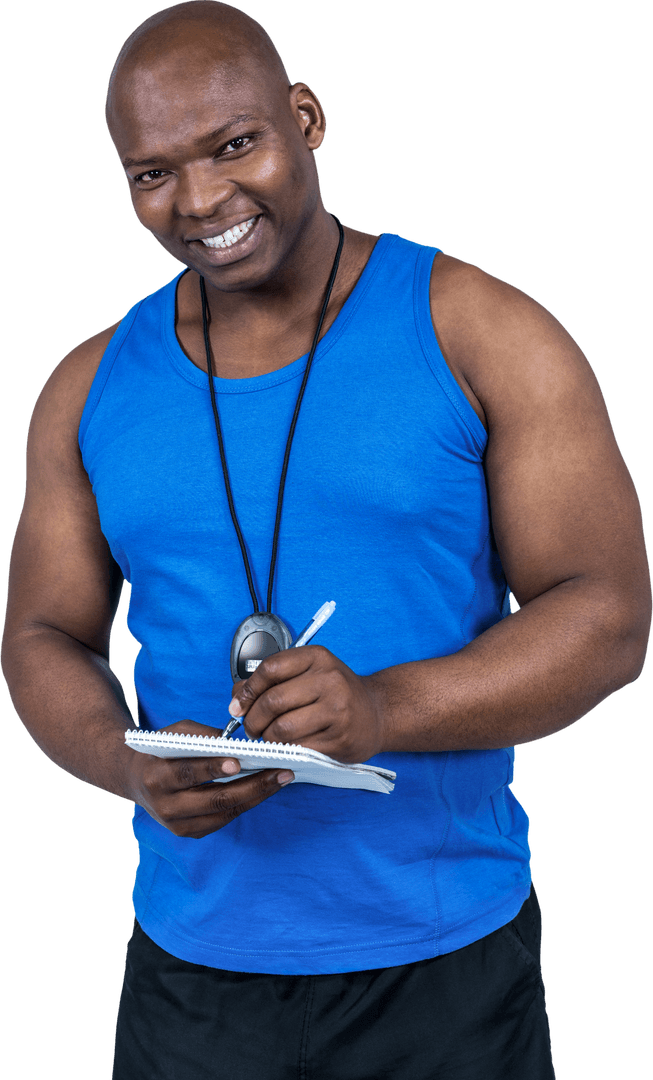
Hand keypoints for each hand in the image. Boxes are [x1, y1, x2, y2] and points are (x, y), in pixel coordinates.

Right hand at [124, 719, 293, 837]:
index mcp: (157, 777)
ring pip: (224, 813)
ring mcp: (177, 824)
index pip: (189, 773)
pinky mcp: (189, 833)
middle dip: (253, 785)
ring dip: (257, 796)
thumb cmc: (160, 750)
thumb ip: (202, 735)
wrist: (135, 780)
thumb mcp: (175, 733)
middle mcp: (166, 806)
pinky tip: (264, 790)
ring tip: (281, 779)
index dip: (214, 768)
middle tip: (281, 771)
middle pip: (215, 799)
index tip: (240, 761)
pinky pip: (223, 819)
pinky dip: (246, 803)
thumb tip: (238, 743)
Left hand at [229, 645, 384, 762]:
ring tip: (269, 737)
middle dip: (253, 719)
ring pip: (282, 728)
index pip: (270, 669)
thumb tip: (237, 698)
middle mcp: (329, 680)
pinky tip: (287, 747)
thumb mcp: (308, 674)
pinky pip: (298, 748)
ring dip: (267, 738)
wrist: (377, 713)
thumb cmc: (336, 693)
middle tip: (251, 727)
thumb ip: (272, 681)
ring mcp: (337, 710)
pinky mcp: (339, 738)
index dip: (248, 690)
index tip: (238, 704)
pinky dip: (284, 751)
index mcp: (317, 658)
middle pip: (273, 701)